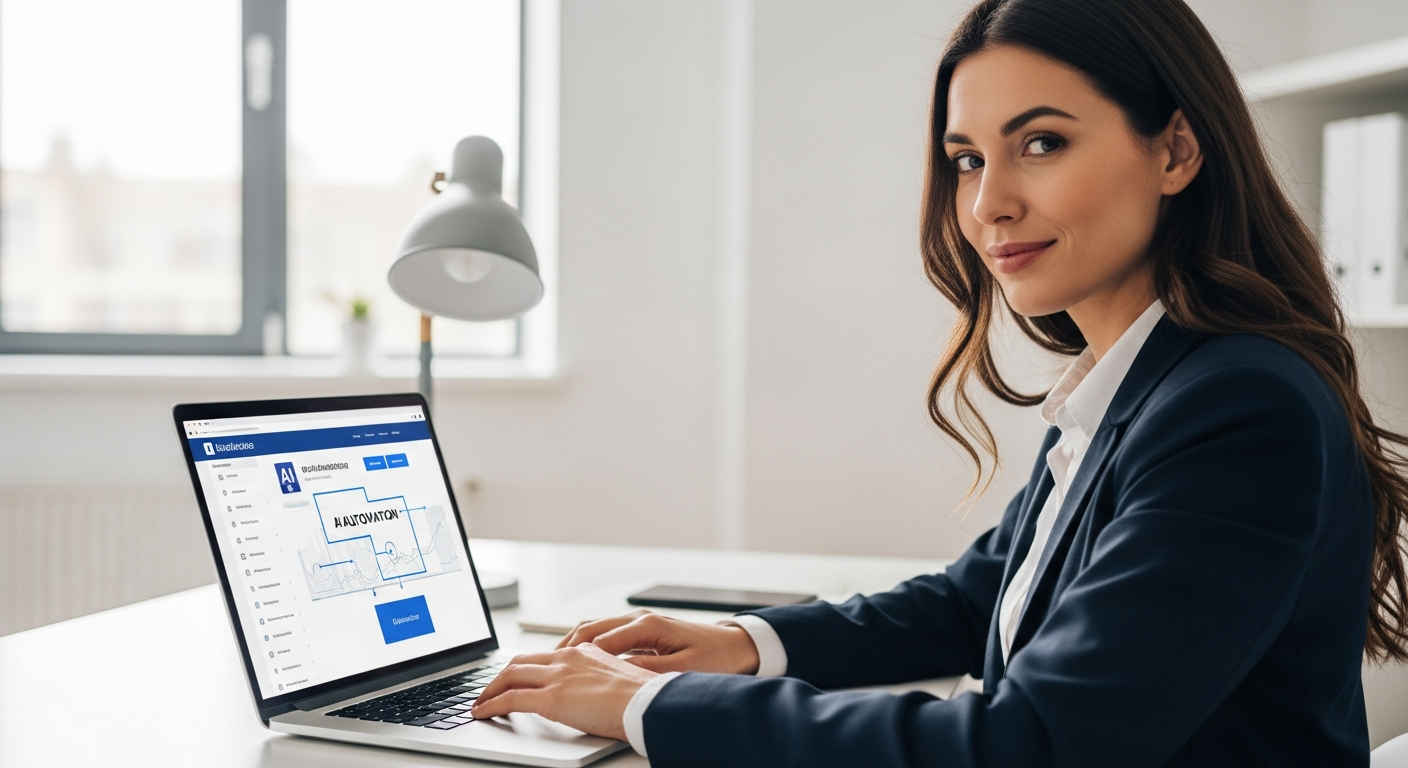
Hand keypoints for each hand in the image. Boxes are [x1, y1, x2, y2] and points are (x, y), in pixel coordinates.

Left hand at [470, 644, 654, 739]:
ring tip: (481, 703)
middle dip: (500, 676)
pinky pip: (509, 699)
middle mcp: (567, 658)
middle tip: (490, 690)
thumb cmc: (643, 697)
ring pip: (510, 675)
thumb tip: (591, 693)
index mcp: (585, 652)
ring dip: (490, 690)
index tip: (515, 678)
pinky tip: (483, 713)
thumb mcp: (619, 679)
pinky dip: (491, 705)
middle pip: (521, 661)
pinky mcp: (551, 698)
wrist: (649, 703)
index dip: (525, 667)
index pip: (545, 656)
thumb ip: (599, 679)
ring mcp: (557, 676)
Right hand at [556, 609, 759, 674]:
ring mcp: (638, 622)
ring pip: (592, 629)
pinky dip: (584, 644)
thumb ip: (646, 671)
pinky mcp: (641, 630)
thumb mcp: (681, 671)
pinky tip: (573, 659)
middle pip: (587, 630)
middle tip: (535, 668)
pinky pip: (603, 633)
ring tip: (547, 664)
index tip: (551, 672)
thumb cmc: (716, 659)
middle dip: (560, 649)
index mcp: (647, 627)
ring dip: (569, 644)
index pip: (598, 642)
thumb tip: (614, 674)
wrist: (739, 646)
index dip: (571, 659)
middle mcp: (638, 620)